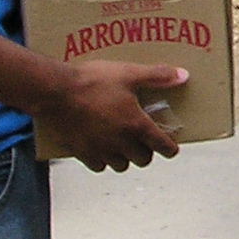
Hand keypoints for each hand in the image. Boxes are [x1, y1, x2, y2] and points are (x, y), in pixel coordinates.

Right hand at [44, 60, 185, 170]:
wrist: (55, 91)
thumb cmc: (92, 81)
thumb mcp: (129, 73)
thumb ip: (157, 76)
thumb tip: (182, 76)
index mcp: (136, 124)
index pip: (161, 145)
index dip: (170, 149)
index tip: (172, 150)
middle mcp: (120, 142)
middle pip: (142, 159)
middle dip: (147, 152)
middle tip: (146, 142)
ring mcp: (100, 150)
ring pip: (121, 165)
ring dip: (126, 158)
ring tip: (124, 145)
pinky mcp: (81, 152)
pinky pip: (98, 166)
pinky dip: (104, 161)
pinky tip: (102, 149)